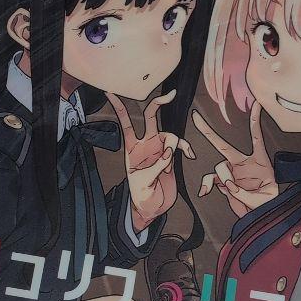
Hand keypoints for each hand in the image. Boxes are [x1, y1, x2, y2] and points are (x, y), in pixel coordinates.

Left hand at [106, 89, 195, 233]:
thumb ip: (158, 164)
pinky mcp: (170, 157)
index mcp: (131, 149)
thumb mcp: (144, 182)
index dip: (119, 107)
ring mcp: (158, 150)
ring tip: (176, 158)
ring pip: (169, 133)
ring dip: (176, 142)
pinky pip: (179, 146)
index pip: (125, 123)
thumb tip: (170, 150)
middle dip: (158, 104)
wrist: (153, 208)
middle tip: (171, 95)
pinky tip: (189, 156)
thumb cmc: (142, 196)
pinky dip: (185, 148)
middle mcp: (145, 145)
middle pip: (151, 118)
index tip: (112, 92)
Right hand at [191, 109, 277, 218]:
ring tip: (233, 189)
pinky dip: (207, 185)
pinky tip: (204, 191)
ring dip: (224, 178)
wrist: (259, 214)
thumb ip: (244, 192)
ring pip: (219, 167)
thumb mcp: (263, 198)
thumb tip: (227, 184)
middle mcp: (242, 164)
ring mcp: (230, 172)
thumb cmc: (267, 203)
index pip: (256, 137)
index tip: (256, 102)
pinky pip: (211, 180)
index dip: (255, 119)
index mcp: (259, 161)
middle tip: (196, 118)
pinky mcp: (223, 183)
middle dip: (208, 132)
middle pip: (223, 145)